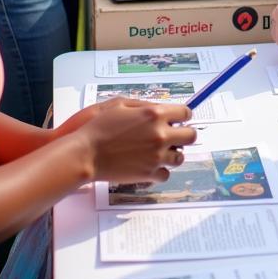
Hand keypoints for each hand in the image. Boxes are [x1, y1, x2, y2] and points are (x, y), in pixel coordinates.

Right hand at [67, 98, 196, 183]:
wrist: (86, 153)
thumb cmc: (100, 126)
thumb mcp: (121, 104)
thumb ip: (145, 105)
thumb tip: (161, 107)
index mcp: (155, 114)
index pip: (186, 113)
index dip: (182, 115)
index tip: (177, 119)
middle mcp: (160, 134)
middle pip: (191, 136)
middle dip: (184, 134)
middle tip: (173, 136)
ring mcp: (156, 156)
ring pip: (180, 157)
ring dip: (172, 153)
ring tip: (159, 152)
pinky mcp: (148, 174)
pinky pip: (166, 174)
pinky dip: (160, 171)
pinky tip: (150, 165)